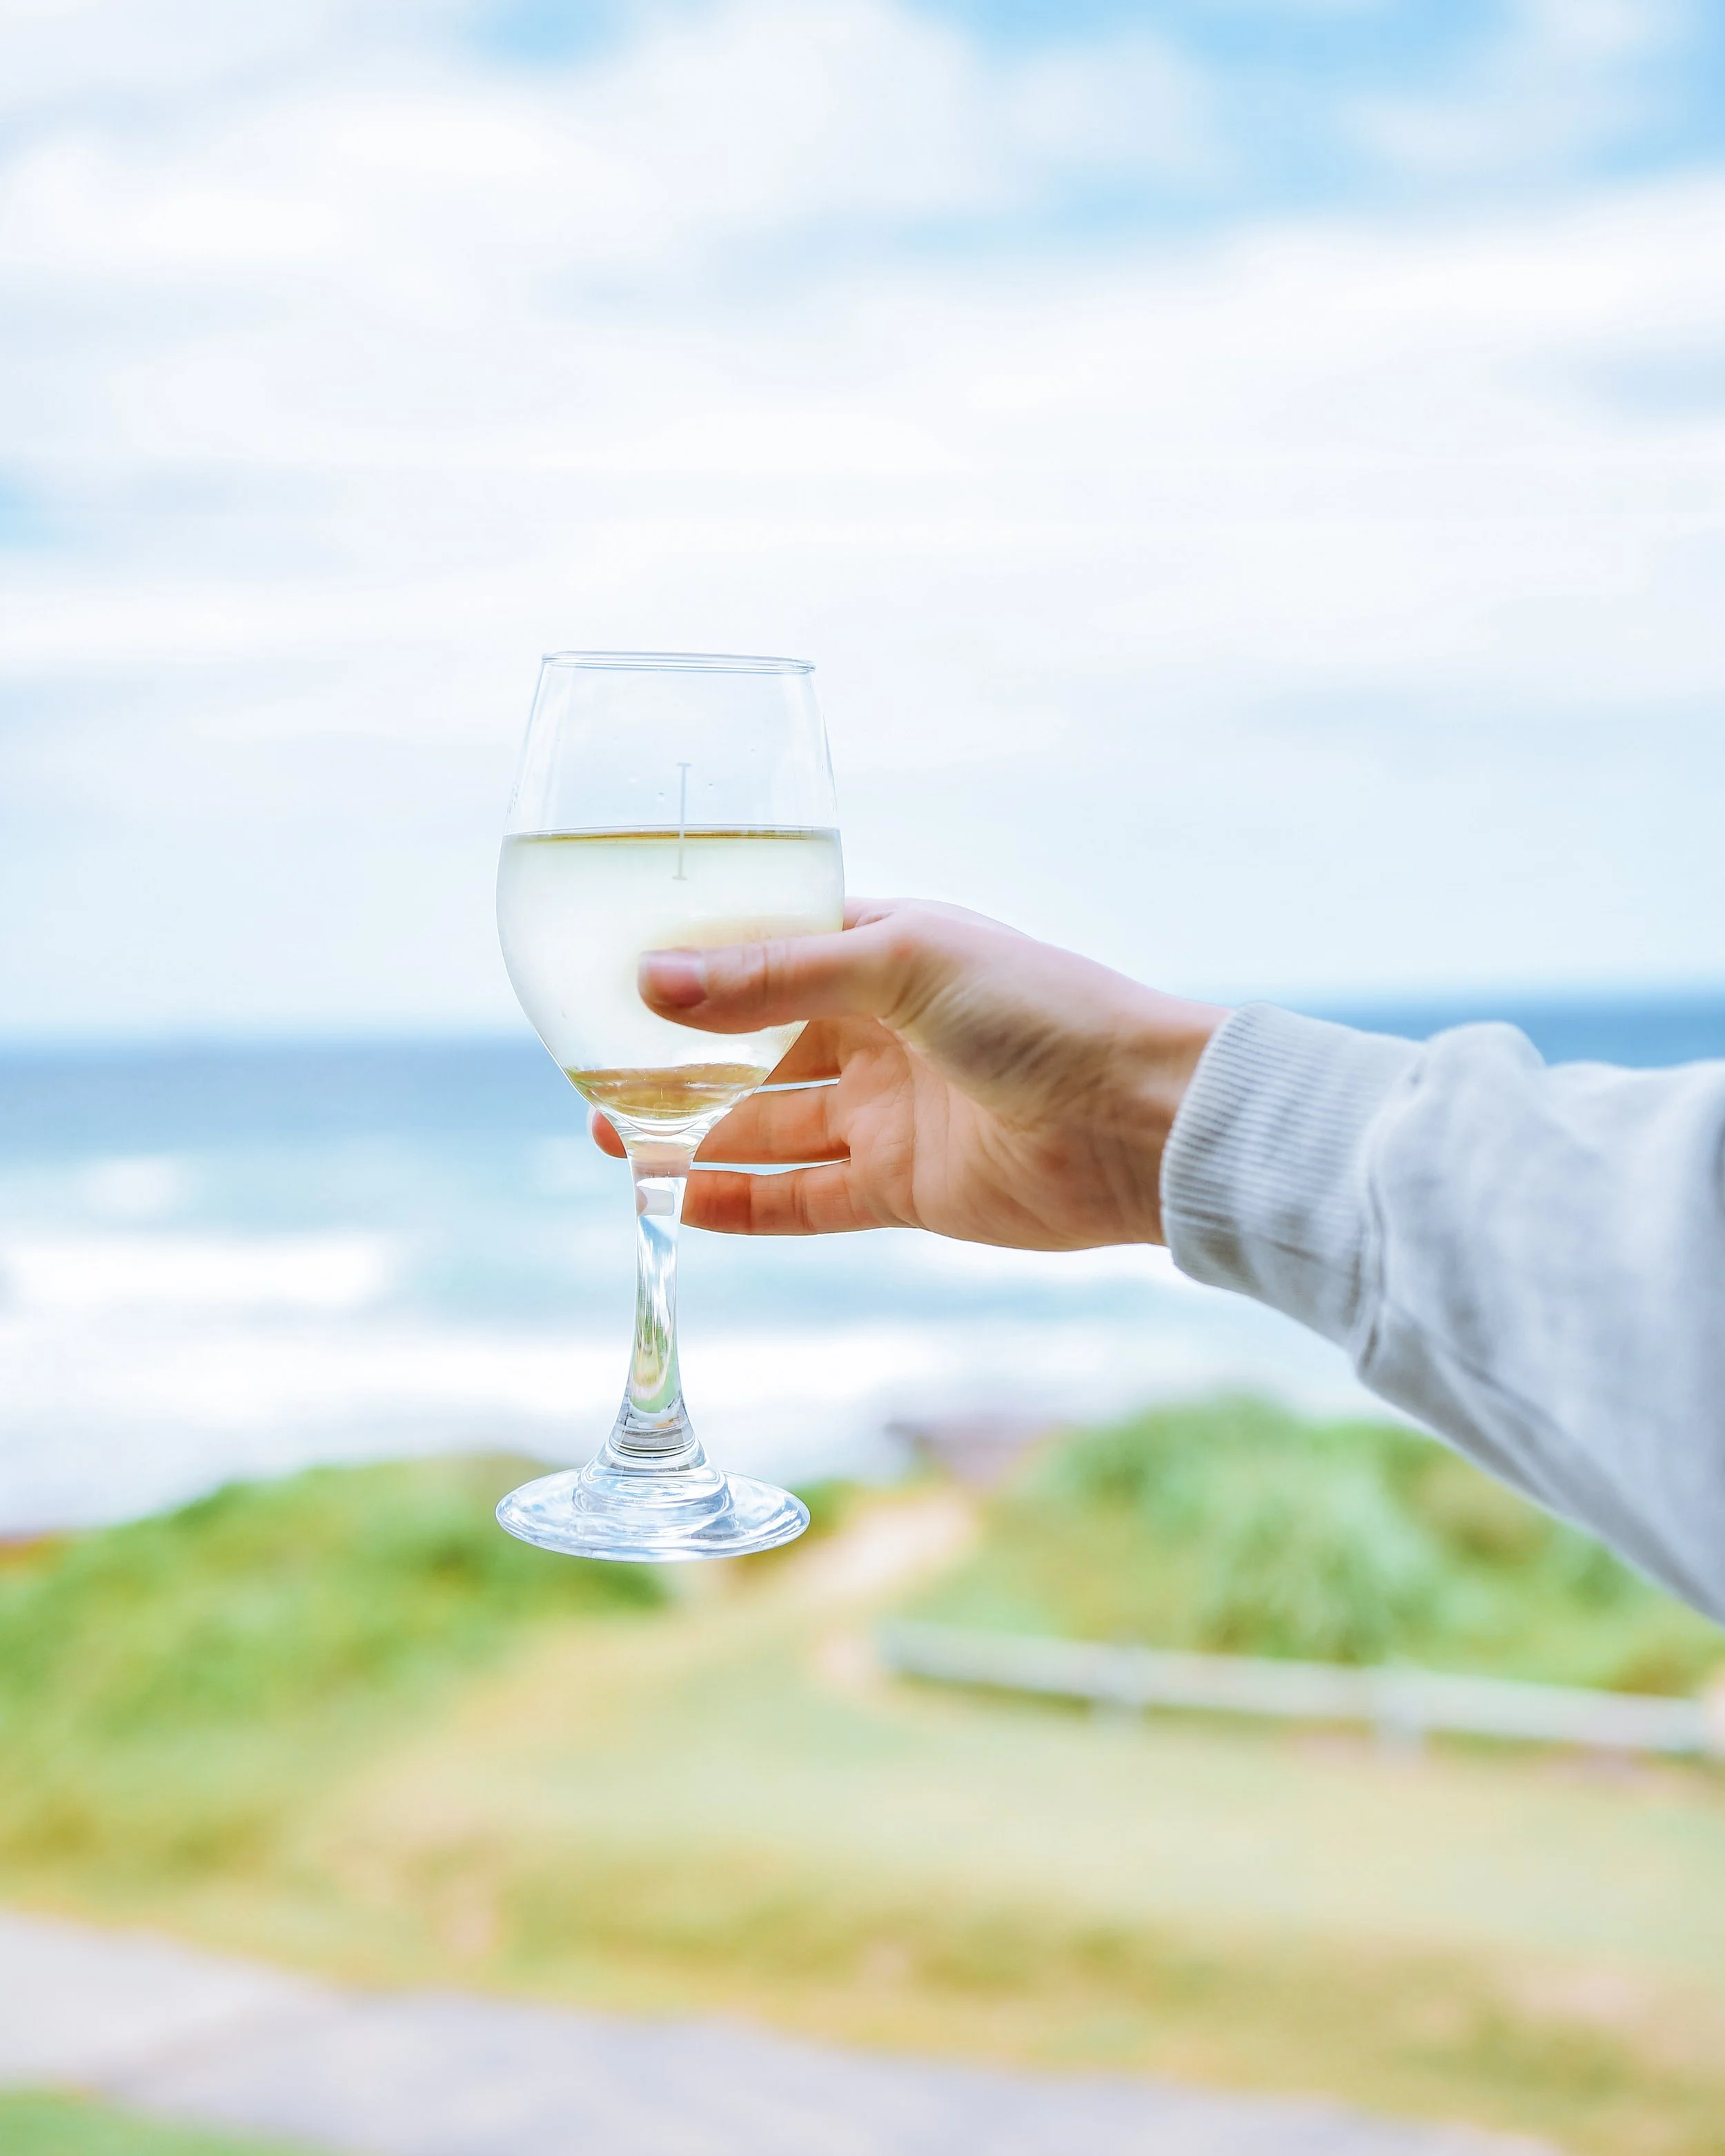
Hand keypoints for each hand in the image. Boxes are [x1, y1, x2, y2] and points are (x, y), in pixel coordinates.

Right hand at [593, 899, 1226, 1249]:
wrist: (1142, 1121)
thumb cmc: (1040, 1011)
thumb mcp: (897, 964)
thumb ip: (773, 978)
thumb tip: (650, 984)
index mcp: (883, 954)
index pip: (767, 956)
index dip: (695, 973)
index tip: (613, 986)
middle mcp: (881, 1033)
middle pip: (755, 1051)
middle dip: (679, 1068)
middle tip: (595, 1082)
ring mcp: (890, 1114)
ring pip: (769, 1127)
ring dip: (695, 1138)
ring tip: (612, 1143)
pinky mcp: (905, 1190)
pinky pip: (804, 1199)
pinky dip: (742, 1204)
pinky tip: (679, 1204)